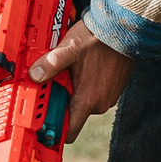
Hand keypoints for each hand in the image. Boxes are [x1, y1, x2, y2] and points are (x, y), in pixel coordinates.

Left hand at [26, 18, 133, 144]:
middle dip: (62, 100)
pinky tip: (84, 69)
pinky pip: (94, 94)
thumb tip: (34, 75)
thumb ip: (51, 64)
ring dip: (74, 91)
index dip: (55, 130)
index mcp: (88, 100)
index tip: (44, 125)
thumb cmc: (99, 39)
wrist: (126, 30)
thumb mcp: (70, 49)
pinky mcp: (113, 90)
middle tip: (55, 82)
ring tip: (71, 71)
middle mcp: (99, 104)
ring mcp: (108, 97)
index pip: (69, 131)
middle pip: (73, 113)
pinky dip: (86, 85)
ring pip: (84, 102)